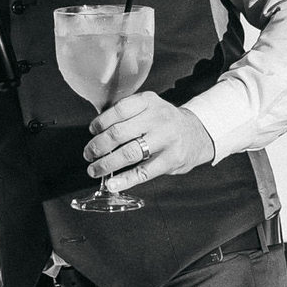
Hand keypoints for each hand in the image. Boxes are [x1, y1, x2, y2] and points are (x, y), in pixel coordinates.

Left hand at [83, 91, 215, 192]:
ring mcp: (166, 140)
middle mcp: (158, 119)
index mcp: (149, 101)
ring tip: (94, 169)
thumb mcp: (150, 107)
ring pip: (129, 153)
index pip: (118, 110)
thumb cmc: (165, 121)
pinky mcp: (171, 160)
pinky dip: (125, 180)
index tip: (92, 131)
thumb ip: (127, 113)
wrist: (197, 133)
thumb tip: (96, 129)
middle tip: (89, 153)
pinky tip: (112, 184)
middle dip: (99, 146)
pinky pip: (143, 173)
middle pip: (119, 133)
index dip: (100, 122)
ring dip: (106, 164)